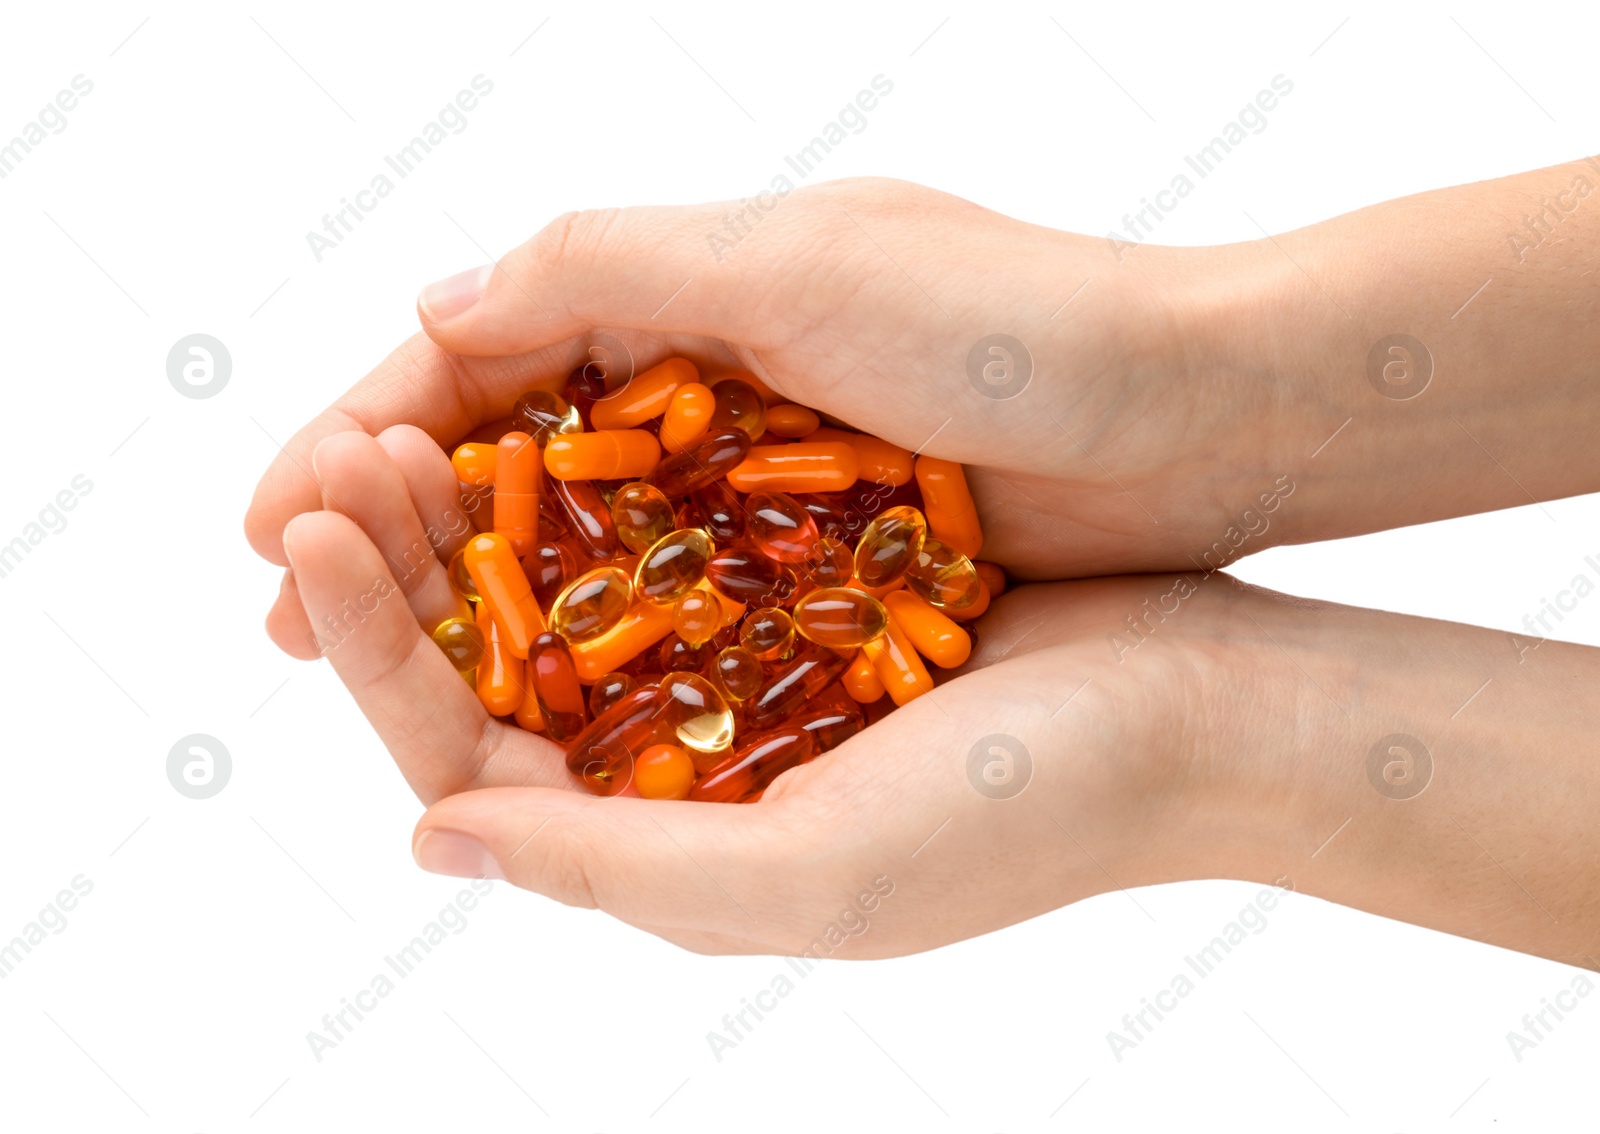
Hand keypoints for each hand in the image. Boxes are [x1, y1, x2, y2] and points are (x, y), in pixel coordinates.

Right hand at [248, 178, 1290, 664]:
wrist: (1200, 413)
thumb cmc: (1012, 320)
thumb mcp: (796, 264)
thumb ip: (607, 271)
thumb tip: (431, 305)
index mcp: (683, 290)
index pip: (479, 355)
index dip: (366, 432)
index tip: (272, 520)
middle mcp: (708, 374)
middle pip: (509, 452)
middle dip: (395, 525)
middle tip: (290, 609)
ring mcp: (764, 471)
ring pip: (581, 533)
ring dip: (477, 594)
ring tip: (376, 661)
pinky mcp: (824, 547)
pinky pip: (677, 591)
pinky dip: (598, 631)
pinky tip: (534, 687)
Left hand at [276, 434, 1254, 953]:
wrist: (1205, 712)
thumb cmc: (1025, 815)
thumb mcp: (807, 873)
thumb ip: (617, 869)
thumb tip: (431, 845)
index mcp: (670, 846)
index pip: (471, 759)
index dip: (382, 653)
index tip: (319, 538)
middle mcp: (692, 764)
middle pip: (507, 668)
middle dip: (414, 566)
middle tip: (348, 458)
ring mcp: (750, 670)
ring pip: (577, 591)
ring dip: (493, 511)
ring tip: (423, 424)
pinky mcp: (810, 592)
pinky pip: (677, 532)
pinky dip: (608, 481)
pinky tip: (558, 415)